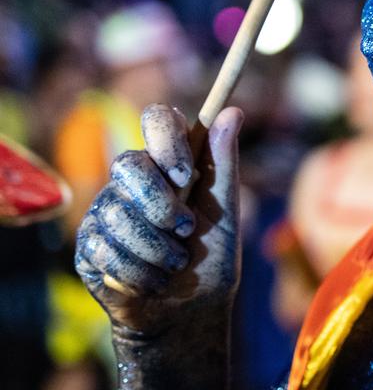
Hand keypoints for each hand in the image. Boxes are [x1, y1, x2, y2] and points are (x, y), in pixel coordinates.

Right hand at [74, 104, 241, 339]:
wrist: (189, 311)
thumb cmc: (210, 257)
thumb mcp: (225, 213)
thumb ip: (223, 164)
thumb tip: (233, 111)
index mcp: (168, 164)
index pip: (156, 120)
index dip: (166, 141)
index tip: (184, 174)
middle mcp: (132, 182)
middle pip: (127, 164)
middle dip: (161, 204)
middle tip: (186, 230)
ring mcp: (105, 211)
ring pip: (119, 215)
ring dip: (157, 248)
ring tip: (176, 263)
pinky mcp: (88, 246)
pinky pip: (105, 249)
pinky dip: (139, 272)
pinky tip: (153, 281)